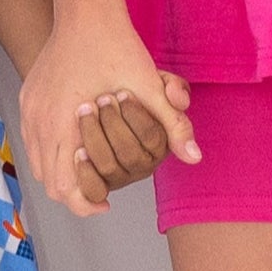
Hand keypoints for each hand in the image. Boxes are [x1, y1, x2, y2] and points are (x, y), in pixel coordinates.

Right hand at [20, 7, 196, 216]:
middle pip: (49, 182)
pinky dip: (53, 151)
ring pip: (38, 163)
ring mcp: (29, 109)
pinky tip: (79, 143)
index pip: (65, 188)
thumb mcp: (149, 86)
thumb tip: (195, 157)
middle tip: (103, 191)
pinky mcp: (27, 98)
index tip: (106, 204)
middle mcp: (38, 121)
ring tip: (93, 168)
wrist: (87, 11)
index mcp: (63, 124)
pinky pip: (34, 140)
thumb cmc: (117, 47)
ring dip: (63, 171)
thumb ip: (172, 125)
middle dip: (76, 191)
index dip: (86, 203)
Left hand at [71, 83, 187, 200]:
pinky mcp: (98, 183)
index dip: (135, 115)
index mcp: (161, 144)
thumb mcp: (153, 82)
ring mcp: (121, 175)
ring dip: (94, 138)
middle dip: (112, 124)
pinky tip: (77, 151)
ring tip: (83, 113)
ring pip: (110, 169)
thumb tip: (193, 153)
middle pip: (130, 156)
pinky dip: (85, 173)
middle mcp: (144, 165)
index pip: (152, 138)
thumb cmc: (127, 82)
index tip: (121, 92)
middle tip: (101, 99)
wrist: (96, 80)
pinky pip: (93, 190)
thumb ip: (176, 96)